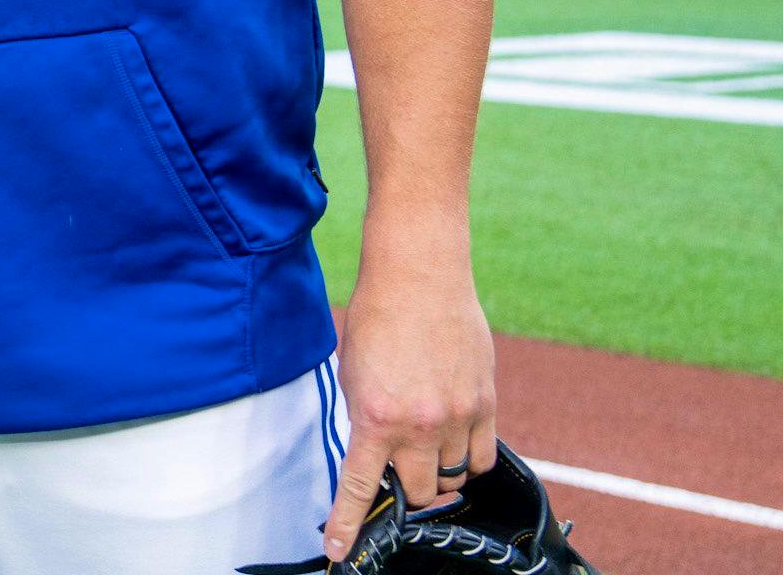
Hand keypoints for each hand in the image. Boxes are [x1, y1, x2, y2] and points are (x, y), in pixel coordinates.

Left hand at [324, 256, 498, 562]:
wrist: (419, 278)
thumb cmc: (378, 320)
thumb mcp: (355, 376)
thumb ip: (369, 420)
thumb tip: (380, 455)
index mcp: (375, 418)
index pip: (361, 488)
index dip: (348, 525)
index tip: (339, 551)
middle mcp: (419, 425)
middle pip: (420, 492)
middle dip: (409, 490)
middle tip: (401, 469)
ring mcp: (457, 417)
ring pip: (453, 478)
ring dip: (439, 473)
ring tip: (427, 445)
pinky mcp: (485, 405)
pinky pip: (482, 456)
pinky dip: (467, 458)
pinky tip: (454, 440)